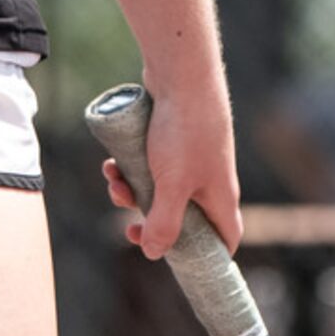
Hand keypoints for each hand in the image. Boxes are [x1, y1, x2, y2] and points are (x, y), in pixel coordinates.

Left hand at [101, 85, 243, 258]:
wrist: (181, 76)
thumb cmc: (184, 132)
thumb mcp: (172, 185)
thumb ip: (164, 222)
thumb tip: (154, 253)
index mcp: (220, 199)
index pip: (224, 239)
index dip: (204, 255)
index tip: (176, 259)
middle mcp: (208, 180)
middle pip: (181, 215)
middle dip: (149, 216)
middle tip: (126, 219)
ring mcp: (189, 157)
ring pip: (158, 186)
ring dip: (131, 188)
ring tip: (111, 177)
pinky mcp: (170, 137)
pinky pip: (148, 162)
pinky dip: (129, 164)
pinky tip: (110, 159)